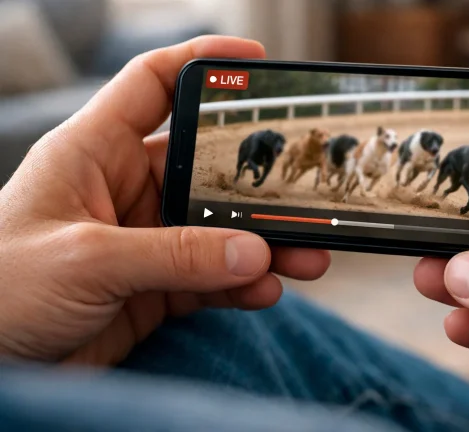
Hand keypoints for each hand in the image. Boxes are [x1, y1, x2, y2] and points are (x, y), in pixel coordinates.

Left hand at [0, 36, 329, 365]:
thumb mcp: (86, 261)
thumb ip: (175, 256)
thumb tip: (254, 252)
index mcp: (93, 153)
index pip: (153, 85)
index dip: (203, 64)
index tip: (256, 61)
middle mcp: (124, 190)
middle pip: (207, 170)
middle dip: (258, 186)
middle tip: (303, 196)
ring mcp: (144, 242)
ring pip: (219, 231)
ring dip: (264, 244)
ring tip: (307, 258)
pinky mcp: (155, 288)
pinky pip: (212, 279)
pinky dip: (242, 285)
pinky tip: (265, 290)